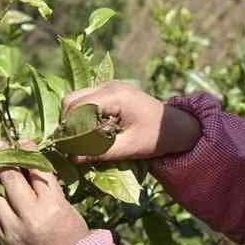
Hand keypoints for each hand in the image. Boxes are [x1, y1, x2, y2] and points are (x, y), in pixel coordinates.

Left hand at [0, 141, 88, 244]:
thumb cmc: (73, 238)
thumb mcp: (67, 208)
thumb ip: (48, 188)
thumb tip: (30, 165)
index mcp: (53, 206)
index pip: (37, 171)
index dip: (28, 152)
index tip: (22, 141)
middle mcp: (31, 216)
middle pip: (11, 179)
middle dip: (3, 158)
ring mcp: (14, 228)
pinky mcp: (3, 239)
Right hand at [62, 82, 201, 162]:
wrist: (177, 126)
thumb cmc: (156, 137)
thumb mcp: (129, 148)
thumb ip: (100, 152)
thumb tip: (72, 158)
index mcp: (114, 96)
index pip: (77, 107)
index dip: (69, 128)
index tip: (69, 149)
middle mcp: (107, 86)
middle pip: (71, 100)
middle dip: (67, 123)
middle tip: (71, 146)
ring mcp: (107, 86)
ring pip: (75, 100)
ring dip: (73, 120)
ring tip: (80, 141)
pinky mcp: (108, 93)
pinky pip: (85, 102)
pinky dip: (81, 117)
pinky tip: (89, 133)